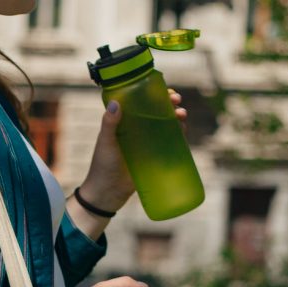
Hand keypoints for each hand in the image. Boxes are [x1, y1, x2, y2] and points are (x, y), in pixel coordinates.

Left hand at [77, 89, 188, 211]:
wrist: (108, 194)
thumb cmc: (102, 166)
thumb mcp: (106, 143)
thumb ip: (109, 124)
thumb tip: (115, 103)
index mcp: (126, 122)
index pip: (143, 102)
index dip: (156, 95)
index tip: (166, 91)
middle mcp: (138, 130)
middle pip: (158, 112)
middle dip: (170, 105)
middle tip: (177, 102)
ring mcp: (147, 144)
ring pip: (166, 127)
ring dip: (177, 119)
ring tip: (182, 117)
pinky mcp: (154, 158)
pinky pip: (169, 145)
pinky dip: (178, 137)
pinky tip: (184, 132)